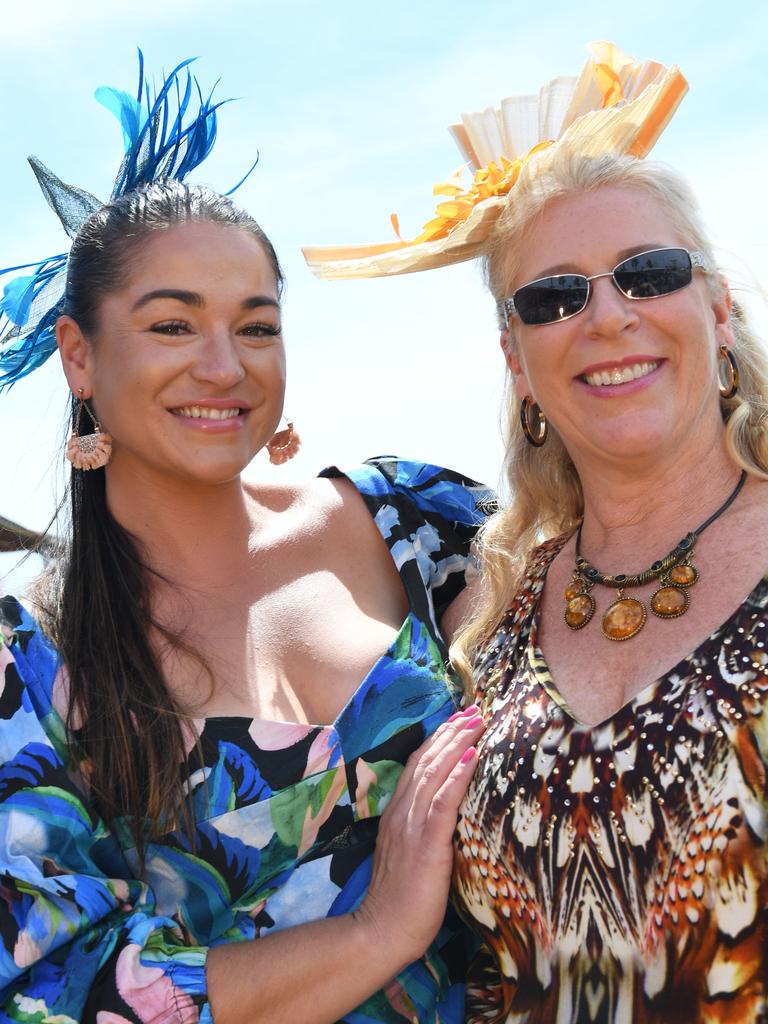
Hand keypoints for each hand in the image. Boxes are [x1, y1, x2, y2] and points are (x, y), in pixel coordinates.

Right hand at [353, 705, 484, 966]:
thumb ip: (422, 831)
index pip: (417, 766)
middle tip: (474, 709)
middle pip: (427, 760)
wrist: (381, 931)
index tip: (459, 719)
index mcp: (396, 814)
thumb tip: (447, 816)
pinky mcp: (425, 844)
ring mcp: (411, 826)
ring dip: (458, 743)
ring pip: (434, 773)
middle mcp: (401, 813)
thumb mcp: (410, 856)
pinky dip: (457, 775)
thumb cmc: (401, 902)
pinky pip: (442, 802)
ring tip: (477, 721)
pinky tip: (471, 756)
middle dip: (451, 732)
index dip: (439, 740)